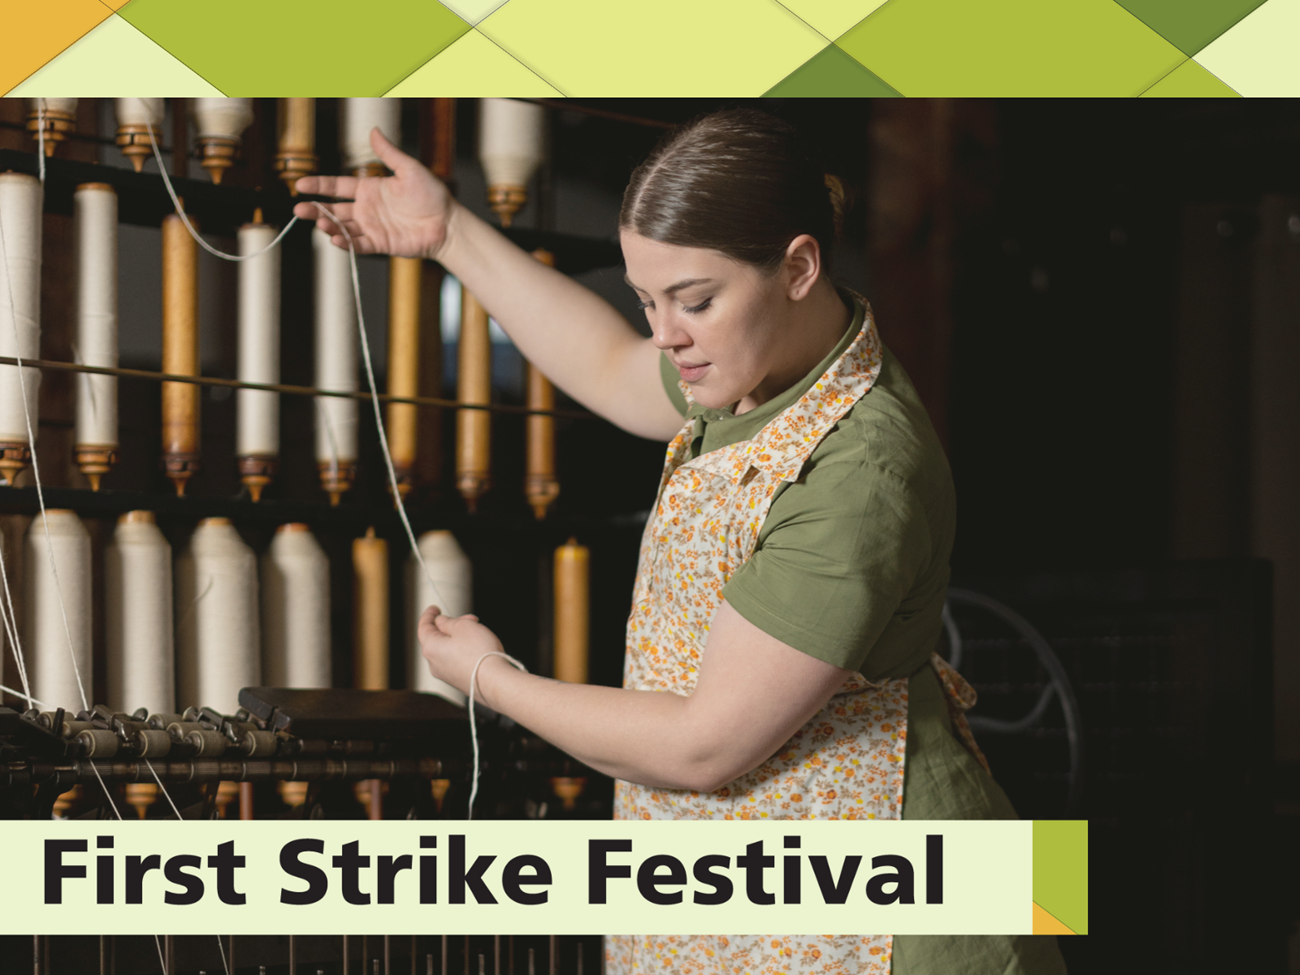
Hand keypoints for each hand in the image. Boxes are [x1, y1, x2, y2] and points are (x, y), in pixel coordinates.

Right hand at [293, 128, 455, 259]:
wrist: (447, 223)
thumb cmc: (432, 195)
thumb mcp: (409, 169)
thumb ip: (389, 153)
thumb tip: (374, 130)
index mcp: (370, 189)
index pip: (337, 186)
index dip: (319, 185)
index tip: (300, 185)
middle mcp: (367, 208)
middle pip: (333, 208)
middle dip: (315, 209)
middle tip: (299, 208)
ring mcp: (372, 227)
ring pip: (342, 227)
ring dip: (329, 225)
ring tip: (320, 222)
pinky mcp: (380, 244)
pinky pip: (358, 244)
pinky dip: (346, 243)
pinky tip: (335, 238)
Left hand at [417, 605, 504, 700]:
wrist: (494, 680)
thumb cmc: (479, 653)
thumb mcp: (463, 626)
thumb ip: (448, 621)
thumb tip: (441, 622)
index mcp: (431, 647)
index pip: (423, 627)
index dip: (429, 615)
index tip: (435, 608)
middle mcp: (434, 663)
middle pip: (437, 638)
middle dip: (451, 625)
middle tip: (468, 618)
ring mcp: (445, 674)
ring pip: (447, 649)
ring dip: (458, 637)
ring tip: (477, 632)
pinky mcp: (457, 680)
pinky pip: (455, 660)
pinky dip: (462, 650)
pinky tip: (477, 647)